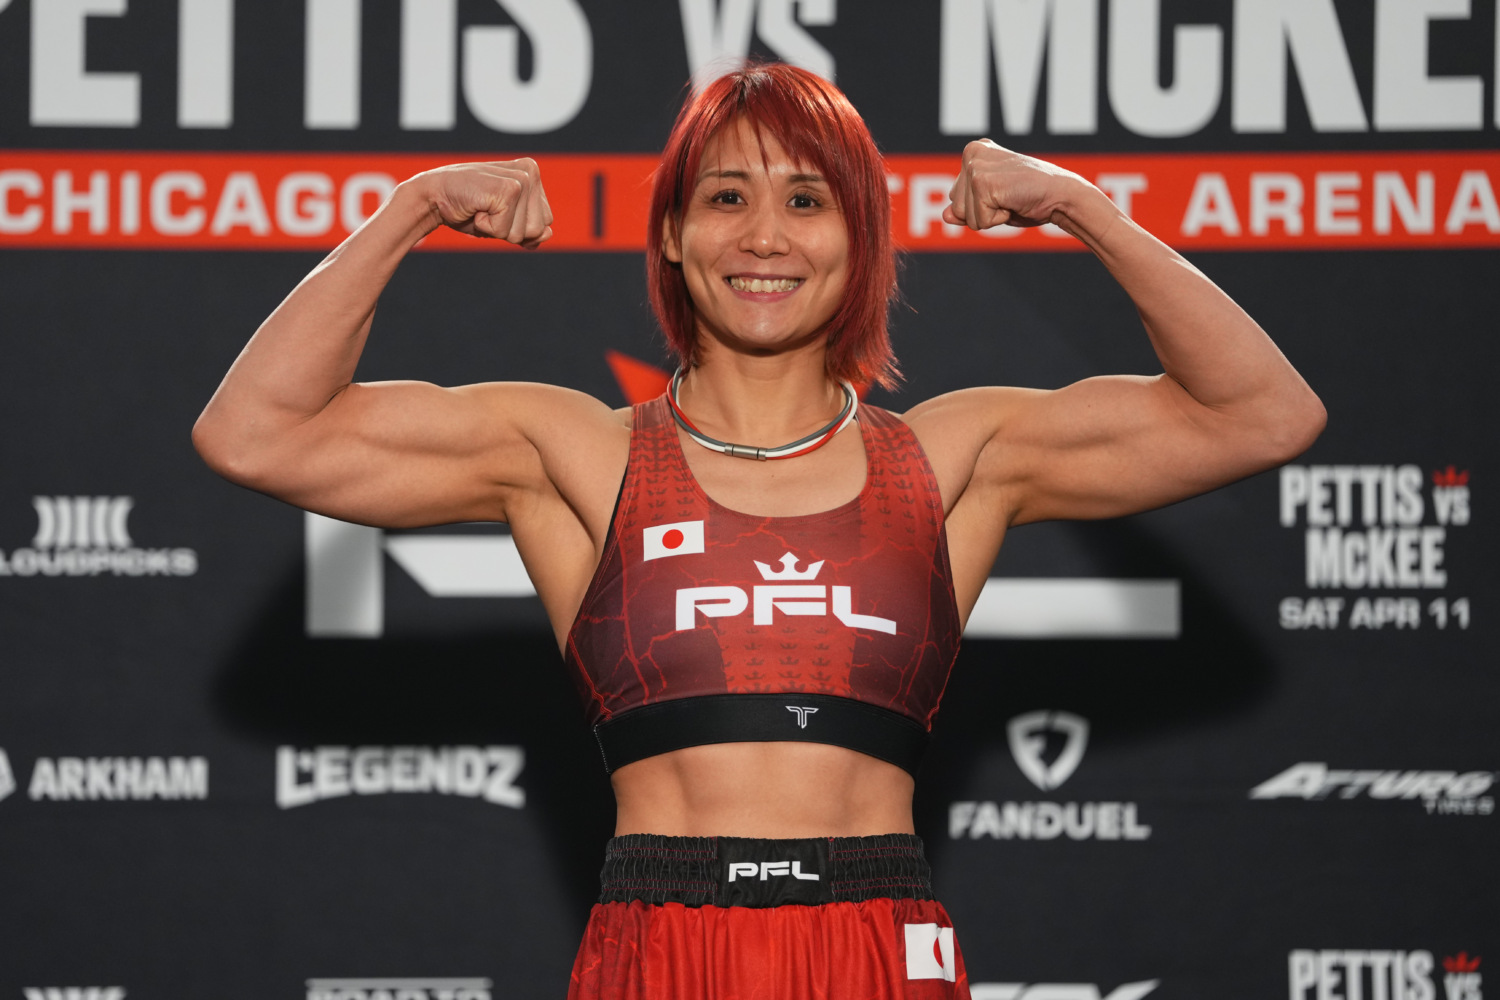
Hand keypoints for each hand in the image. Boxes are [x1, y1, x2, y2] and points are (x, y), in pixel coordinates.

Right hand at [418, 159, 553, 247]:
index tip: (495, 210)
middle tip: (487, 210)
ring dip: (498, 229)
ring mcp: (521, 179)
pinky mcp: (509, 189)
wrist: (433, 197)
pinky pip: (506, 231)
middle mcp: (531, 172)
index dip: (518, 227)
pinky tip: (476, 208)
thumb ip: (527, 230)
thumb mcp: (502, 223)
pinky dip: (487, 227)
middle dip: (510, 229)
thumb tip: (548, 234)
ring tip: (482, 208)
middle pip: (539, 228)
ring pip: (525, 233)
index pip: (545, 222)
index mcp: (533, 175)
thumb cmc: (467, 208)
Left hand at [942, 140, 1085, 231]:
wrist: (1060, 195)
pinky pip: (978, 221)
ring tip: (1011, 198)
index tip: (1004, 193)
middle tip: (1009, 196)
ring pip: (964, 216)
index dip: (981, 206)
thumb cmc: (1030, 197)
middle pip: (956, 206)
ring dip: (990, 216)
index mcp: (973, 152)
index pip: (956, 198)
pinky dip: (997, 219)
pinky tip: (1013, 202)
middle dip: (982, 211)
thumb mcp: (992, 203)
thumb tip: (945, 216)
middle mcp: (971, 153)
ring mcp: (975, 166)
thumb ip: (966, 208)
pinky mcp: (982, 182)